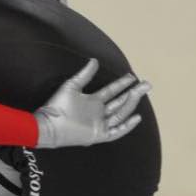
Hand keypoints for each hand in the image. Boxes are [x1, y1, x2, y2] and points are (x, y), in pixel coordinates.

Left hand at [34, 59, 152, 148]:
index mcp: (92, 101)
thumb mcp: (72, 86)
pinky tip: (136, 117)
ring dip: (130, 104)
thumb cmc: (57, 106)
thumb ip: (85, 75)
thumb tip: (94, 60)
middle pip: (120, 103)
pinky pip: (116, 132)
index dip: (122, 84)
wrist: (49, 124)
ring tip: (139, 93)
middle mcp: (97, 113)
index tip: (132, 77)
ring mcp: (98, 124)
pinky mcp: (97, 135)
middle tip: (146, 84)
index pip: (112, 92)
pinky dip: (126, 126)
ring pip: (120, 114)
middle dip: (133, 93)